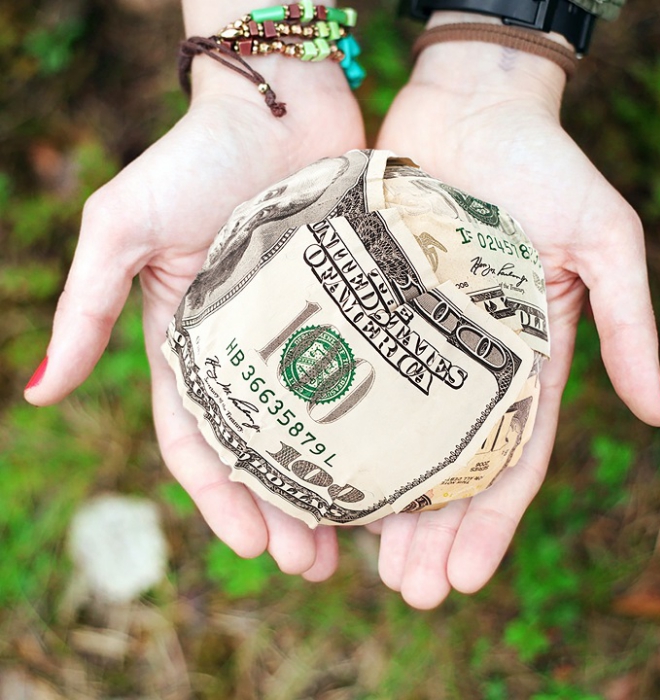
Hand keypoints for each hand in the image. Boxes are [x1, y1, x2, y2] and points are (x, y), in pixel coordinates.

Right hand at [24, 56, 364, 580]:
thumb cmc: (196, 158)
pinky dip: (370, 429)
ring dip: (329, 487)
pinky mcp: (350, 312)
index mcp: (190, 344)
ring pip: (316, 429)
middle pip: (263, 451)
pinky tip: (395, 466)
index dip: (221, 500)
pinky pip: (361, 383)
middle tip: (314, 565)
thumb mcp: (124, 229)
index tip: (254, 546)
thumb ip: (85, 309)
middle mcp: (246, 349)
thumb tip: (41, 393)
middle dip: (281, 513)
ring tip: (359, 541)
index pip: (200, 442)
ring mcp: (301, 334)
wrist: (279, 100)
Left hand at [371, 36, 659, 608]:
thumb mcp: (603, 241)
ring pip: (395, 439)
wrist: (470, 105)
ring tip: (357, 562)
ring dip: (382, 502)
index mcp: (524, 358)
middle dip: (431, 533)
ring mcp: (414, 341)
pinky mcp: (369, 310)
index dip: (490, 524)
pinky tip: (318, 474)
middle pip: (448, 468)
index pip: (509, 461)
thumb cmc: (542, 164)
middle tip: (405, 590)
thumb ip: (628, 323)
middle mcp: (466, 361)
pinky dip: (342, 431)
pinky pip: (353, 381)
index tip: (463, 579)